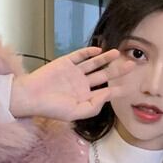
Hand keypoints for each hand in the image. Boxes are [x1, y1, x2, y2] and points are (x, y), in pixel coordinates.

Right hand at [9, 45, 134, 121]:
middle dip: (118, 71)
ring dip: (106, 59)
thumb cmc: (51, 108)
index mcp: (85, 98)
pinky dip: (89, 53)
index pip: (105, 93)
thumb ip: (94, 105)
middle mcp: (82, 84)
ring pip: (94, 64)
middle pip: (104, 76)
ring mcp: (74, 72)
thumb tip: (108, 94)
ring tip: (117, 53)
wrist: (31, 96)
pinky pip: (80, 56)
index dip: (118, 89)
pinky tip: (99, 51)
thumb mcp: (75, 112)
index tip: (131, 86)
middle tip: (132, 65)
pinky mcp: (66, 62)